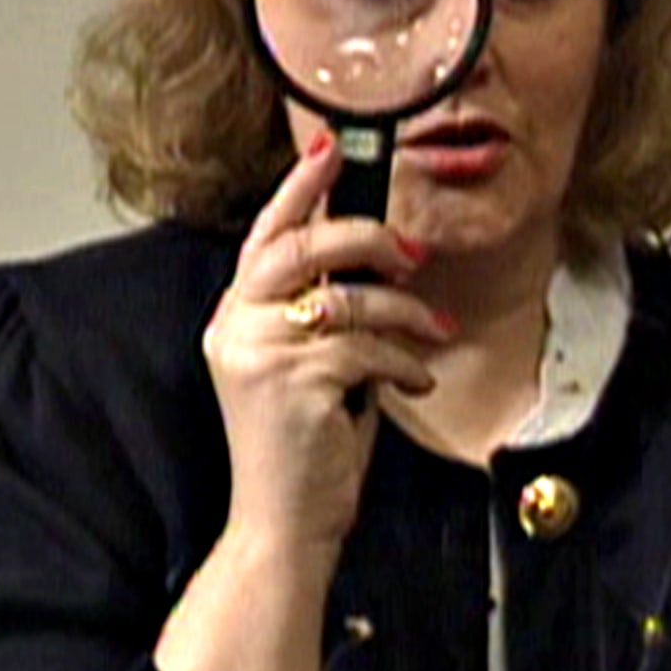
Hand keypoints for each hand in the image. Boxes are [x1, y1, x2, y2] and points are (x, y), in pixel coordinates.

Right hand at [201, 132, 456, 555]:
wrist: (283, 524)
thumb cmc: (304, 446)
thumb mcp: (305, 366)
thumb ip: (320, 313)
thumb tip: (377, 258)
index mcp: (234, 317)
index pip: (264, 235)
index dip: (299, 187)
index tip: (330, 146)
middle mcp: (235, 327)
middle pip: (301, 247)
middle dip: (365, 237)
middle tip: (409, 252)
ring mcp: (258, 353)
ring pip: (349, 298)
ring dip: (406, 313)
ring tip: (435, 332)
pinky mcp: (292, 382)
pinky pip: (367, 347)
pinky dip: (403, 362)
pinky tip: (415, 382)